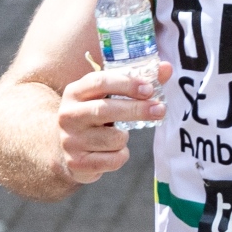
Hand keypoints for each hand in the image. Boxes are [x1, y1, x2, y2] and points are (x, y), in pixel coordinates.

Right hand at [51, 59, 166, 181]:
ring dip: (124, 137)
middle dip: (136, 109)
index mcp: (74, 92)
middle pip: (105, 109)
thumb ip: (136, 82)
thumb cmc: (93, 118)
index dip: (126, 84)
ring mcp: (70, 140)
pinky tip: (112, 152)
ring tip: (118, 136)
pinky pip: (113, 160)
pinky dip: (121, 156)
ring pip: (113, 138)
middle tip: (159, 110)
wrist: (65, 150)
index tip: (149, 89)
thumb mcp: (106, 97)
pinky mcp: (77, 163)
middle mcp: (68, 115)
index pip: (99, 82)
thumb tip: (166, 68)